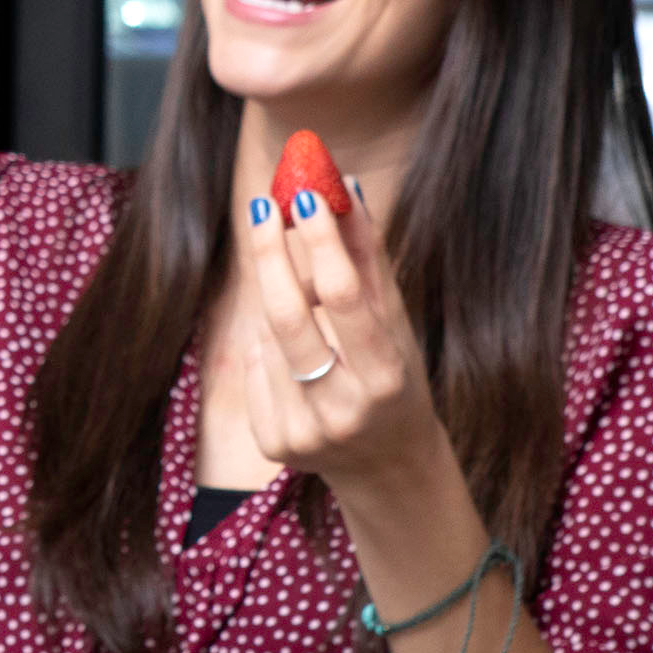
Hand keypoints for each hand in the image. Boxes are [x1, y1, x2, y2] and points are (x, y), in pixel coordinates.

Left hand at [236, 175, 453, 511]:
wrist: (387, 466)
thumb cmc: (396, 378)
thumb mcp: (395, 324)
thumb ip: (368, 259)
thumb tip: (345, 186)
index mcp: (384, 379)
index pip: (343, 298)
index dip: (320, 243)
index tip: (304, 196)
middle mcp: (341, 410)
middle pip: (287, 317)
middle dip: (271, 254)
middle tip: (262, 206)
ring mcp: (302, 432)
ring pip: (267, 336)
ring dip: (279, 303)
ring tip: (302, 296)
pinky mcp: (272, 443)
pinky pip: (256, 366)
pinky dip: (270, 346)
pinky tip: (296, 357)